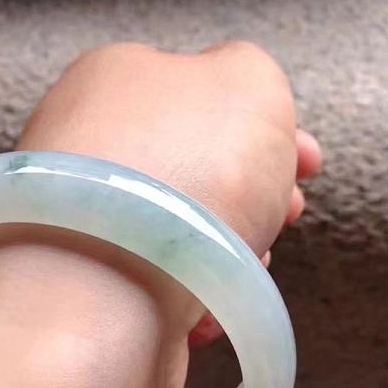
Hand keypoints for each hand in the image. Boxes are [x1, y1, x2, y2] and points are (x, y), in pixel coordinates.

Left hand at [0, 41, 320, 387]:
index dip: (266, 131)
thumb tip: (242, 100)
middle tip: (285, 213)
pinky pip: (159, 281)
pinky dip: (191, 293)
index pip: (203, 99)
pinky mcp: (88, 286)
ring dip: (229, 251)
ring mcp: (83, 221)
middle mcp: (87, 147)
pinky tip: (204, 309)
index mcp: (114, 81)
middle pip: (196, 168)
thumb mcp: (248, 84)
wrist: (107, 289)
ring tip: (244, 267)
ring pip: (182, 232)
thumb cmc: (181, 172)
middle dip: (254, 196)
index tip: (304, 166)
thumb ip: (251, 77)